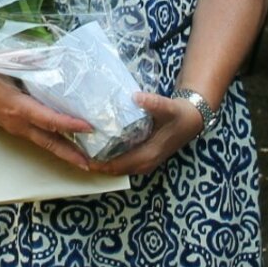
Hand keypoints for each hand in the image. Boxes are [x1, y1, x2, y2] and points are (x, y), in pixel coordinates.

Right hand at [0, 70, 96, 171]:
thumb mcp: (0, 61)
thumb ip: (27, 60)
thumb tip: (51, 58)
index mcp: (16, 106)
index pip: (47, 119)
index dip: (69, 124)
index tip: (89, 127)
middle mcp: (16, 122)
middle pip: (48, 142)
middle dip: (70, 154)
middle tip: (91, 165)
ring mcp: (11, 126)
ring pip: (41, 141)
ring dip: (62, 149)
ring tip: (82, 157)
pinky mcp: (8, 124)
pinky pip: (34, 135)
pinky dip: (50, 139)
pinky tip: (61, 137)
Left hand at [89, 92, 205, 175]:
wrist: (191, 119)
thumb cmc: (178, 115)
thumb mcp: (168, 107)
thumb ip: (153, 103)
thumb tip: (136, 97)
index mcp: (147, 155)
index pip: (117, 165)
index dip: (98, 163)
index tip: (80, 155)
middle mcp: (144, 163)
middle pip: (114, 169)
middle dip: (96, 163)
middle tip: (75, 151)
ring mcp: (145, 162)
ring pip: (118, 167)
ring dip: (102, 161)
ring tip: (83, 149)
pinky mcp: (145, 157)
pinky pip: (123, 162)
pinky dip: (111, 158)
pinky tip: (100, 146)